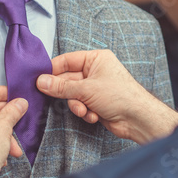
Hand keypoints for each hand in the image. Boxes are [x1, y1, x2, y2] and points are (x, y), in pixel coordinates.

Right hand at [36, 50, 177, 144]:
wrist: (137, 118)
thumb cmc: (119, 96)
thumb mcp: (86, 89)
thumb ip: (61, 86)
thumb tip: (41, 82)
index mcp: (96, 59)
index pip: (67, 60)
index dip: (53, 70)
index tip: (40, 79)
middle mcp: (95, 71)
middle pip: (68, 79)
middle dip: (66, 92)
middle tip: (53, 97)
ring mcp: (96, 87)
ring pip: (73, 95)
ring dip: (77, 105)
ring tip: (84, 110)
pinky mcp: (96, 103)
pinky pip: (81, 105)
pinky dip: (85, 112)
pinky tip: (94, 116)